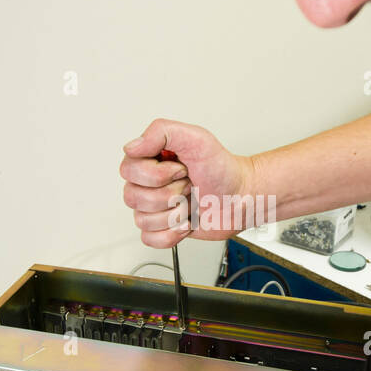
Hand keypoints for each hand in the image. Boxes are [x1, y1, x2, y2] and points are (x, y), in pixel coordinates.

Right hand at [120, 118, 257, 247]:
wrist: (241, 197)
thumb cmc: (223, 169)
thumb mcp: (196, 138)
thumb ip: (160, 132)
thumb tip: (131, 147)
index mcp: (150, 159)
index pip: (129, 171)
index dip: (157, 175)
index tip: (181, 169)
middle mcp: (148, 182)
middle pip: (132, 197)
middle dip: (169, 195)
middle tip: (188, 185)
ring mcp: (154, 207)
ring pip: (142, 219)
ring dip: (174, 214)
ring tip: (189, 202)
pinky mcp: (162, 228)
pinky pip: (149, 238)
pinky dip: (172, 234)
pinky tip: (186, 222)